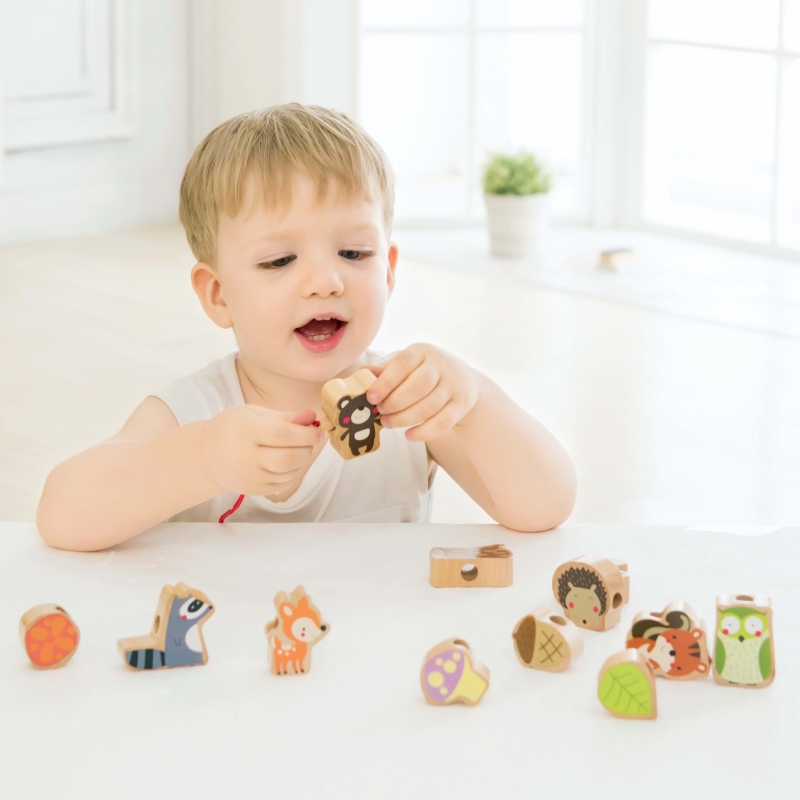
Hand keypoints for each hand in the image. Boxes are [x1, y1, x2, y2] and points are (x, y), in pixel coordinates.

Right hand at [197, 405, 322, 495]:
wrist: (207, 455)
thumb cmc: (234, 428)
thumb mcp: (255, 414)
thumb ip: (285, 417)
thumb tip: (312, 417)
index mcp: (246, 431)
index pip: (284, 435)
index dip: (306, 434)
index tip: (318, 431)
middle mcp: (246, 457)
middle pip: (289, 458)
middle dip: (306, 448)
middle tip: (308, 440)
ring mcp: (249, 477)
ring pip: (289, 472)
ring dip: (301, 460)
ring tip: (295, 448)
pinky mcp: (253, 490)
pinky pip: (283, 483)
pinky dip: (292, 472)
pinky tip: (285, 461)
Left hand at [366, 344, 481, 441]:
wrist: (463, 381)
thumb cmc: (425, 371)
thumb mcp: (408, 364)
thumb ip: (386, 370)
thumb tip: (361, 374)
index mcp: (421, 352)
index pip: (403, 364)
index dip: (386, 382)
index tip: (371, 398)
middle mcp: (440, 365)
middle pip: (418, 385)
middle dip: (395, 403)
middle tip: (380, 412)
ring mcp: (453, 385)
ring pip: (429, 406)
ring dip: (405, 419)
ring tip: (388, 423)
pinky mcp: (461, 405)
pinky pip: (443, 422)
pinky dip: (424, 432)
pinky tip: (409, 435)